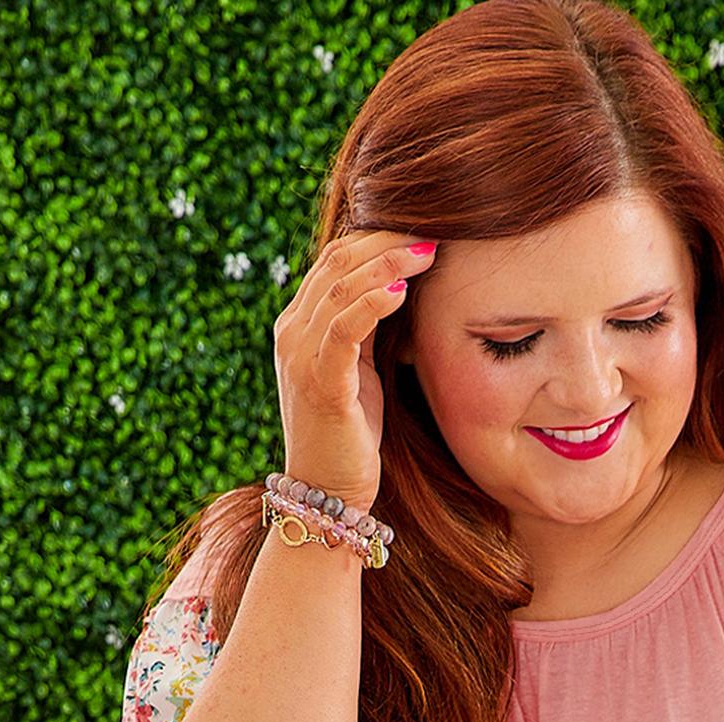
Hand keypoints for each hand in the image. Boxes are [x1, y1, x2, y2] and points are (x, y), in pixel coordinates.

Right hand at [272, 228, 438, 509]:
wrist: (327, 492)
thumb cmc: (350, 434)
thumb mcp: (360, 370)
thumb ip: (368, 328)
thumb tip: (401, 286)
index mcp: (299, 325)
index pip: (333, 261)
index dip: (376, 238)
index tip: (421, 229)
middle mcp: (292, 332)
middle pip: (336, 264)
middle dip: (386, 242)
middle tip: (431, 230)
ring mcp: (300, 356)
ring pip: (340, 289)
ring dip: (386, 264)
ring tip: (427, 252)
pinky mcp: (320, 383)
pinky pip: (344, 329)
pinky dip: (372, 303)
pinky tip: (401, 290)